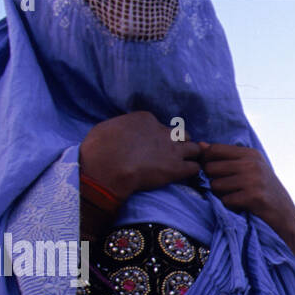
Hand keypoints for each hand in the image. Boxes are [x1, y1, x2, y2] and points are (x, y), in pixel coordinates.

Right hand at [79, 111, 202, 203]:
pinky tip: (185, 176)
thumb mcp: (108, 128)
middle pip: (181, 135)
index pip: (160, 125)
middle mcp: (162, 131)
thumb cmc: (99, 148)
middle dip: (179, 144)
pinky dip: (192, 171)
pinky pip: (195, 167)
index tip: (152, 146)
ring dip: (190, 156)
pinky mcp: (177, 168)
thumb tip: (120, 134)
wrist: (106, 168)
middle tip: (171, 155)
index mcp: (146, 119)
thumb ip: (122, 128)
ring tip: (184, 164)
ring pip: (194, 148)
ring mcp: (172, 150)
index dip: (158, 137)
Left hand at [198, 142, 294, 258]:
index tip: (210, 172)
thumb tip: (200, 145)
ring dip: (220, 195)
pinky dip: (229, 206)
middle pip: (211, 168)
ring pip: (216, 185)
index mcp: (250, 154)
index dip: (205, 161)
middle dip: (212, 180)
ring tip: (234, 197)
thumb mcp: (250, 169)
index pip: (214, 150)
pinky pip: (226, 200)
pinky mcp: (253, 197)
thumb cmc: (264, 191)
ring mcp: (253, 180)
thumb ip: (226, 157)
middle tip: (225, 189)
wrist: (285, 214)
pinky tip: (240, 206)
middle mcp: (252, 164)